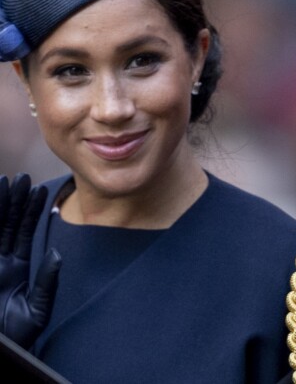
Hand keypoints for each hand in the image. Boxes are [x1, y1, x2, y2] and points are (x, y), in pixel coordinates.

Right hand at [0, 173, 60, 348]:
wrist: (1, 352)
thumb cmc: (15, 337)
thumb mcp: (35, 312)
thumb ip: (46, 282)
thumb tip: (57, 254)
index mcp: (18, 268)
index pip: (26, 232)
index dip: (32, 211)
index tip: (40, 189)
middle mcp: (2, 262)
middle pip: (9, 223)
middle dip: (16, 200)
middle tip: (23, 177)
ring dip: (0, 204)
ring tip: (5, 181)